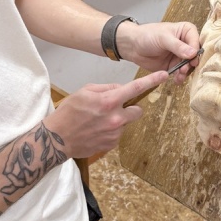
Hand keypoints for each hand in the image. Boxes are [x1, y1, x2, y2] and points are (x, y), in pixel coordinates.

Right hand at [45, 70, 167, 157]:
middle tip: (114, 108)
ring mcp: (115, 133)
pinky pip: (118, 134)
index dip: (151, 81)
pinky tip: (96, 130)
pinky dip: (111, 131)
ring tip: (98, 121)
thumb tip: (120, 89)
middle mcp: (115, 118)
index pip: (135, 88)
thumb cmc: (69, 112)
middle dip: (130, 108)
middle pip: (138, 110)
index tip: (163, 76)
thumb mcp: (85, 91)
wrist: (57, 138)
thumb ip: (106, 88)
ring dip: (118, 120)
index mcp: (108, 101)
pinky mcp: (111, 144)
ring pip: (126, 122)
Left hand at [117, 21, 200, 82]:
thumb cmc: (148, 35)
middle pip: (195, 55)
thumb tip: (193, 53)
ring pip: (189, 66)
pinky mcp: (174, 66)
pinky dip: (180, 77)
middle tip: (184, 68)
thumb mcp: (163, 38)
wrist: (133, 46)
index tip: (192, 58)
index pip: (196, 40)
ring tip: (179, 75)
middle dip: (191, 63)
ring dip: (185, 72)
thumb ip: (178, 46)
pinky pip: (180, 73)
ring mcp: (180, 56)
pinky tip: (176, 80)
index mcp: (186, 31)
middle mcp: (186, 43)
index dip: (195, 50)